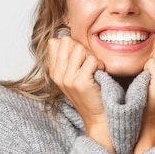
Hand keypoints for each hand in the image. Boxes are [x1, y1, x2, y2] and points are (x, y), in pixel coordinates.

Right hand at [48, 37, 114, 153]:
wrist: (98, 117)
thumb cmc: (91, 94)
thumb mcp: (74, 75)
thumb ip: (68, 58)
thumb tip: (65, 36)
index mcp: (54, 71)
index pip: (55, 42)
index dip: (72, 45)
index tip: (81, 58)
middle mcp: (57, 74)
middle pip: (68, 41)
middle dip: (83, 48)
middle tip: (90, 64)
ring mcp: (67, 79)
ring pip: (80, 48)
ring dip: (92, 57)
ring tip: (95, 70)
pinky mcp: (79, 82)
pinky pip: (92, 60)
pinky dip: (100, 65)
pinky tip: (99, 75)